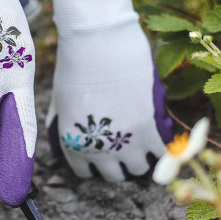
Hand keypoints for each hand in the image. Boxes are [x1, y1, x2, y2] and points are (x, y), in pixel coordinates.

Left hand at [46, 0, 172, 180]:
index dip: (94, 163)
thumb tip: (61, 137)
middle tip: (124, 145)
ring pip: (139, 169)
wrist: (97, 44)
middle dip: (118, 163)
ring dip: (140, 156)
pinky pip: (161, 154)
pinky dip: (161, 148)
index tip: (103, 152)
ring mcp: (124, 143)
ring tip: (141, 139)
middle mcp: (96, 151)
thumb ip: (61, 124)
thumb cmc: (74, 67)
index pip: (85, 172)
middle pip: (113, 175)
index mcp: (71, 144)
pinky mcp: (148, 129)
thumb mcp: (59, 101)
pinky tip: (156, 133)